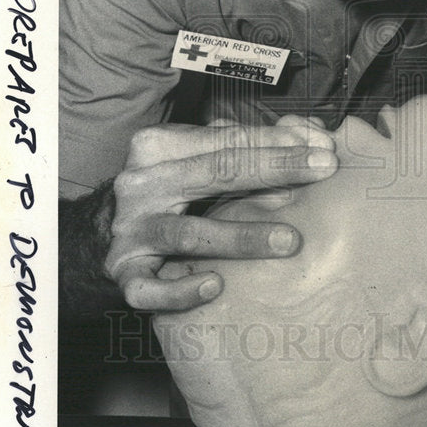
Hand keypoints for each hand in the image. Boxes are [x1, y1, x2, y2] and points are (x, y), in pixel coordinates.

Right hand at [106, 117, 337, 310]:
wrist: (104, 231)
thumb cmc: (170, 190)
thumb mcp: (199, 158)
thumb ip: (248, 147)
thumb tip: (310, 137)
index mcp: (159, 146)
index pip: (227, 140)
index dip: (277, 142)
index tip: (323, 148)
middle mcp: (141, 184)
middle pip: (213, 172)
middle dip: (273, 168)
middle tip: (322, 170)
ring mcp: (130, 231)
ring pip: (186, 233)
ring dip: (240, 237)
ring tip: (289, 240)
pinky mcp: (124, 274)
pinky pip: (148, 288)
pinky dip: (179, 290)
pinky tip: (215, 285)